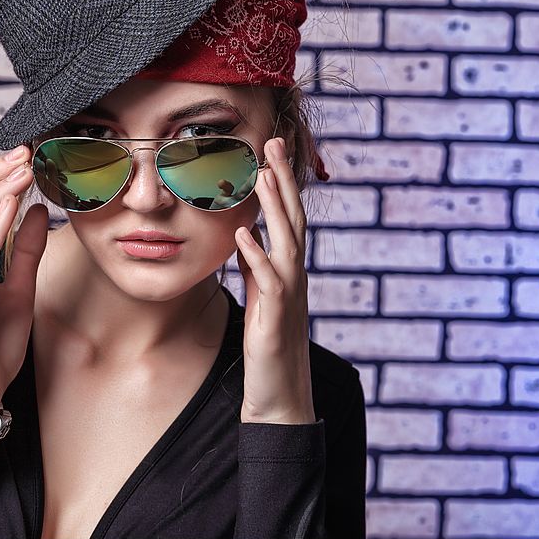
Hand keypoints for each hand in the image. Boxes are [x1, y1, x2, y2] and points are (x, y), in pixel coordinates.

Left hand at [234, 137, 315, 424]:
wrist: (281, 395)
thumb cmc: (269, 346)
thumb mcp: (262, 297)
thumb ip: (257, 266)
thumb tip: (247, 237)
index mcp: (289, 270)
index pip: (289, 218)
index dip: (281, 185)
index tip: (270, 152)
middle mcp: (295, 276)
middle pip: (294, 219)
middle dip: (283, 180)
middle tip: (272, 143)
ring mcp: (290, 295)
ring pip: (288, 242)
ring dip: (275, 207)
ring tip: (260, 174)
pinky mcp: (277, 317)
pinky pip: (269, 280)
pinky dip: (257, 254)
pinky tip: (243, 233)